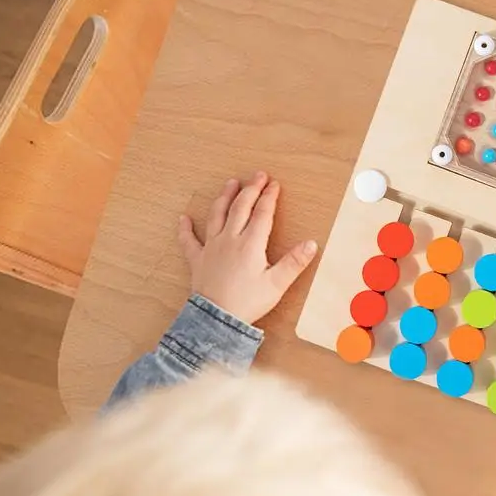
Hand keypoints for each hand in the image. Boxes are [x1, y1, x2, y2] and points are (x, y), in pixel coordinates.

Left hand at [177, 171, 317, 323]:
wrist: (217, 319)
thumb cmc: (247, 303)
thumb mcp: (276, 284)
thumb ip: (294, 263)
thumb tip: (312, 244)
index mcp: (250, 244)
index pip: (262, 213)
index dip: (269, 197)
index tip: (275, 184)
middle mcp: (230, 239)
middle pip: (240, 207)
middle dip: (250, 189)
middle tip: (258, 176)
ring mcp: (211, 248)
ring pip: (217, 215)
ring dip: (224, 198)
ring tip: (230, 184)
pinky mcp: (198, 260)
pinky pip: (189, 241)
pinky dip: (186, 229)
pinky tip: (184, 218)